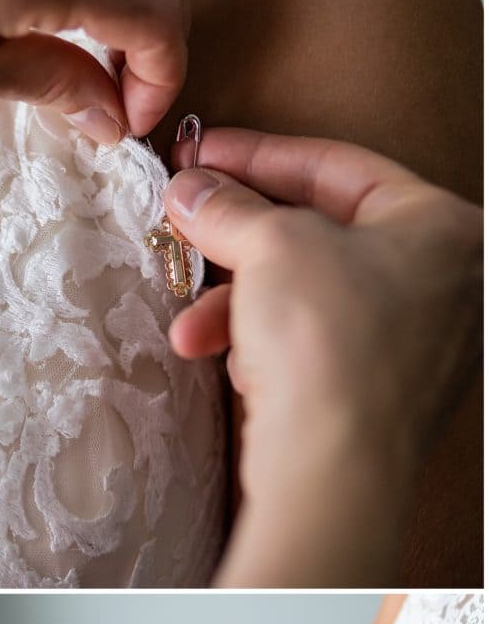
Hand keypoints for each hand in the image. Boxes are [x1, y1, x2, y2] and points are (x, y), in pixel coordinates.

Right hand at [165, 129, 481, 502]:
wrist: (334, 469)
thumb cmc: (329, 340)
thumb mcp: (272, 246)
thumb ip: (230, 206)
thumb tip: (189, 187)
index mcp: (442, 226)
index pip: (338, 167)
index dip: (258, 155)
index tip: (201, 154)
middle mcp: (440, 282)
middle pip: (316, 234)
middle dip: (236, 242)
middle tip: (182, 230)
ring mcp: (410, 341)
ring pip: (304, 296)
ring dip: (234, 307)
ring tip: (188, 326)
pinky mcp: (374, 390)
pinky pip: (308, 343)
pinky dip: (260, 345)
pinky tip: (231, 364)